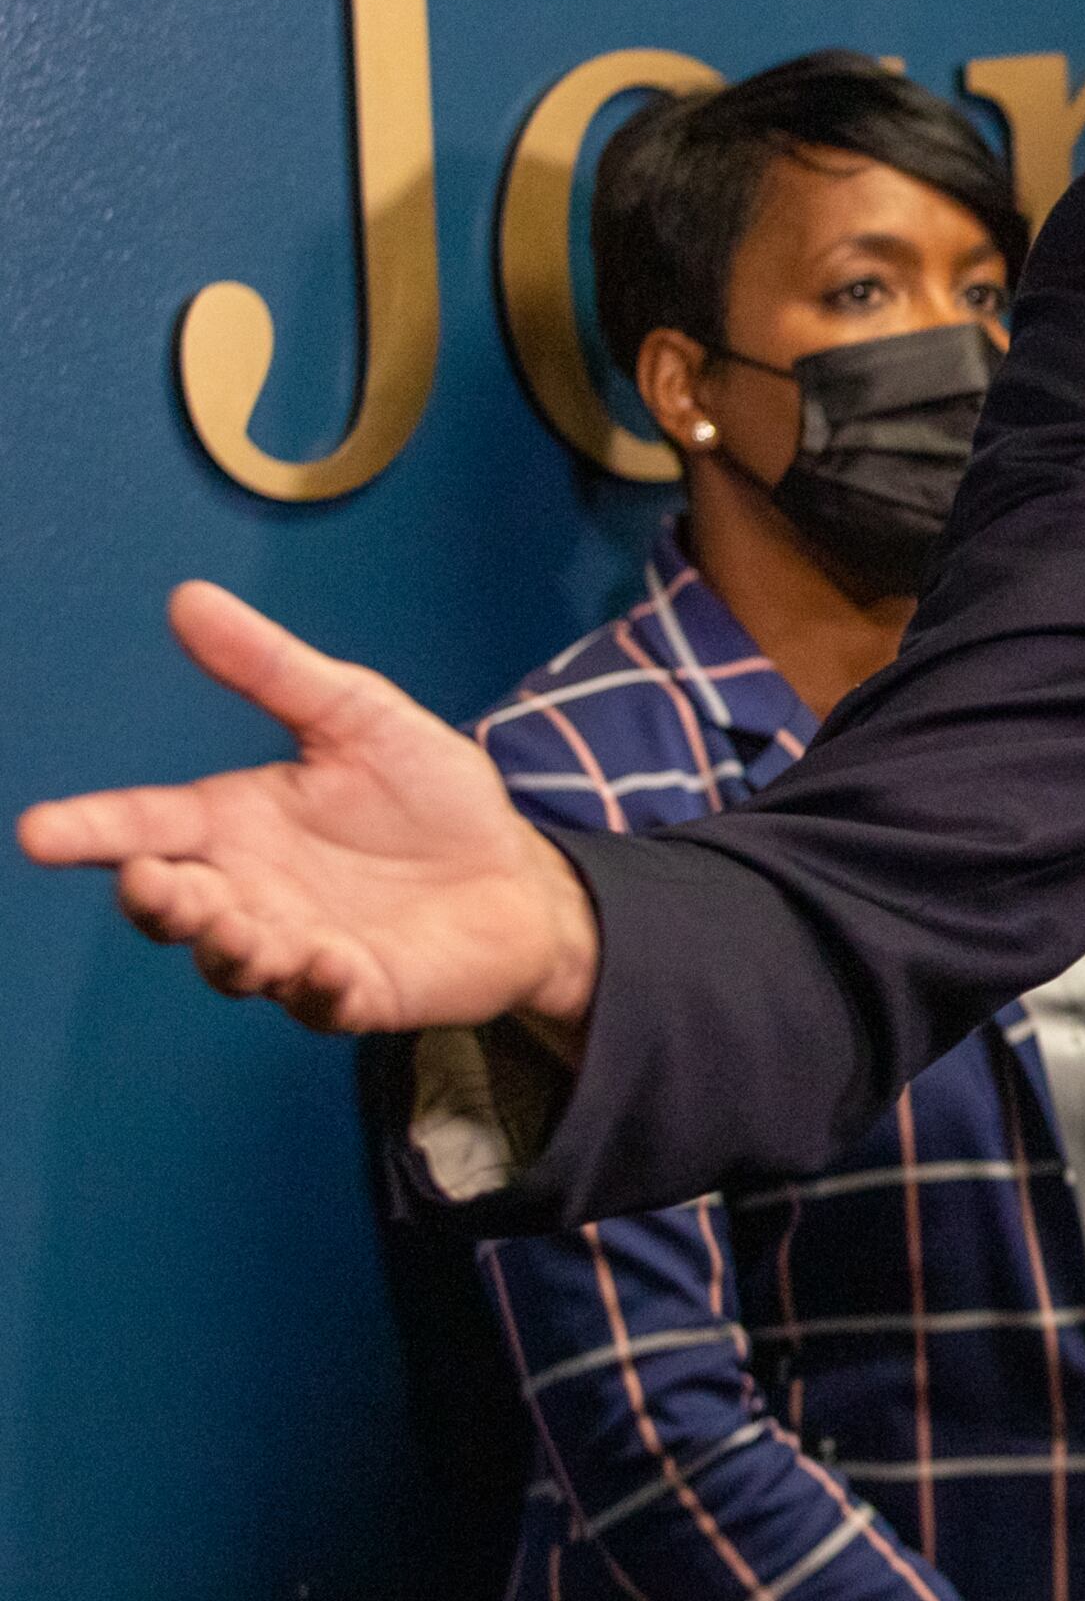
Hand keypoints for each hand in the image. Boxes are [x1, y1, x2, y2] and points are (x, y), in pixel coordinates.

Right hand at [20, 582, 599, 1040]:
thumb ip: (273, 669)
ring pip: (232, 963)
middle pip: (172, 908)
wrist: (520, 874)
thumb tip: (188, 598)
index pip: (145, 827)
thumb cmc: (430, 799)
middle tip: (157, 881)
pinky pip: (323, 1001)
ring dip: (227, 947)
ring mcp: (297, 948)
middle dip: (157, 900)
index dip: (90, 829)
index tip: (38, 830)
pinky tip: (330, 960)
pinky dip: (319, 986)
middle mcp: (250, 892)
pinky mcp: (356, 991)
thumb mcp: (359, 717)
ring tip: (238, 925)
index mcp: (235, 824)